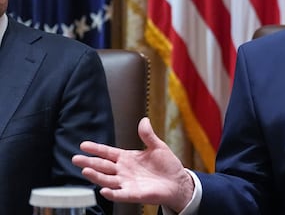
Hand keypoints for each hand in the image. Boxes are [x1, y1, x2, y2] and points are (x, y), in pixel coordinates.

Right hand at [72, 117, 194, 211]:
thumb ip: (148, 135)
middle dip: (89, 162)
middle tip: (76, 159)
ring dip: (96, 176)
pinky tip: (104, 190)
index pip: (108, 153)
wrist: (177, 182)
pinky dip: (112, 193)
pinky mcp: (133, 194)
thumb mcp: (158, 146)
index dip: (96, 149)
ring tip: (85, 171)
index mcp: (127, 158)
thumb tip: (144, 120)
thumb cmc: (167, 166)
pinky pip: (120, 194)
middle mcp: (124, 171)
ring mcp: (127, 183)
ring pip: (107, 180)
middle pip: (102, 166)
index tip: (83, 145)